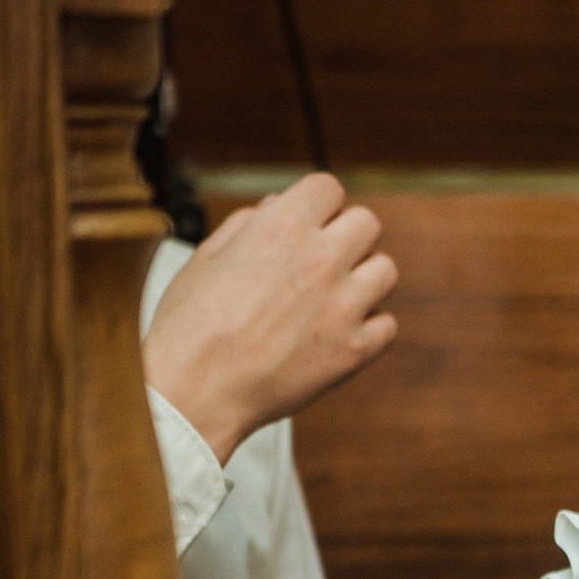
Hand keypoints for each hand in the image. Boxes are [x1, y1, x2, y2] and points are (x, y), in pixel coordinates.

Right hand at [142, 171, 397, 463]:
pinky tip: (340, 333)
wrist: (195, 390)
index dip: (318, 205)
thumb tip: (277, 207)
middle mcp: (321, 260)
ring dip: (364, 279)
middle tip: (324, 261)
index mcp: (281, 228)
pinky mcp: (356, 349)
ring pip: (386, 270)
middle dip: (347, 237)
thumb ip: (249, 224)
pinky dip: (369, 328)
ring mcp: (344, 305)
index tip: (311, 223)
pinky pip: (388, 324)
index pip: (329, 188)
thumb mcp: (207, 257)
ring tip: (334, 297)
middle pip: (367, 223)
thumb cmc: (190, 326)